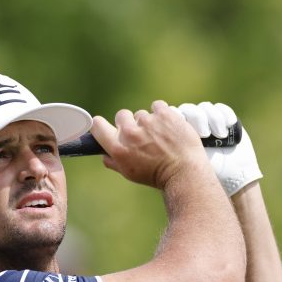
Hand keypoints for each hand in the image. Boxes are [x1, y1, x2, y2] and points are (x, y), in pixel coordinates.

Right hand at [91, 100, 208, 189]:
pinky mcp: (164, 114)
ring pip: (141, 113)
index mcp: (118, 148)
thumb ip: (113, 162)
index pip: (97, 125)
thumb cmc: (156, 176)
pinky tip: (167, 126)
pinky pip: (157, 106)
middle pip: (121, 115)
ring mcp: (148, 122)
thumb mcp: (129, 174)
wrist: (184, 172)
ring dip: (148, 121)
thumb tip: (105, 154)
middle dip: (129, 123)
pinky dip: (161, 114)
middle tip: (141, 135)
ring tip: (160, 136)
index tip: (107, 127)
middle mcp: (130, 133)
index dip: (101, 125)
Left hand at [175, 102, 261, 196]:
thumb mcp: (180, 164)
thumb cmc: (199, 175)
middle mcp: (190, 124)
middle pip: (188, 109)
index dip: (177, 119)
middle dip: (197, 118)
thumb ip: (166, 151)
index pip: (171, 115)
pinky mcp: (224, 120)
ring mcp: (207, 120)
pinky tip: (229, 125)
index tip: (184, 134)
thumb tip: (154, 143)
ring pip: (205, 108)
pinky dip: (225, 115)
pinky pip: (221, 109)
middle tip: (204, 135)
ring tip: (219, 135)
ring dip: (213, 119)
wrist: (225, 178)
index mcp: (175, 133)